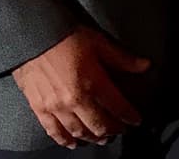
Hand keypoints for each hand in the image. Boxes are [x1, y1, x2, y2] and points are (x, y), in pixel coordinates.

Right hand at [12, 27, 149, 147]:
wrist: (33, 35)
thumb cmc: (67, 36)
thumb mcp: (99, 42)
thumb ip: (122, 58)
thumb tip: (145, 65)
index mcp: (93, 82)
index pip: (117, 107)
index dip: (129, 116)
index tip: (135, 120)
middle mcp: (76, 100)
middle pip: (99, 125)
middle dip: (113, 131)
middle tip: (119, 130)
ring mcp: (56, 107)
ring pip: (79, 133)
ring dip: (92, 138)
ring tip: (101, 137)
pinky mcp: (40, 109)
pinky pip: (54, 132)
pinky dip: (65, 140)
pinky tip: (72, 143)